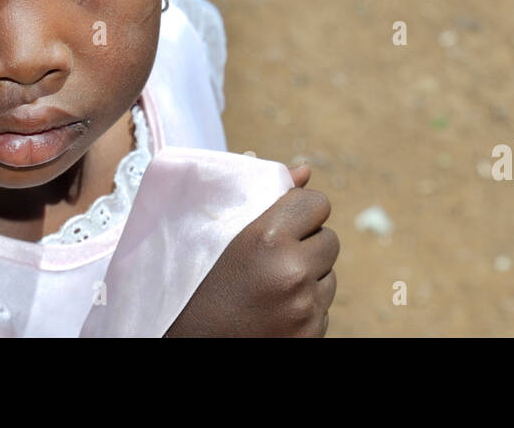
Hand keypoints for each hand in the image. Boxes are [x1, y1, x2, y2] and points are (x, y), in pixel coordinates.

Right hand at [165, 162, 338, 336]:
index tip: (283, 222)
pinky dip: (304, 308)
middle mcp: (291, 273)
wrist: (184, 345)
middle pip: (328, 240)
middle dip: (306, 245)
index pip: (318, 204)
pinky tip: (271, 311)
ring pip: (328, 277)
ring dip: (307, 278)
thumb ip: (264, 194)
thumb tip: (305, 169)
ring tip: (268, 286)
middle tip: (272, 258)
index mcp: (266, 239)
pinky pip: (322, 310)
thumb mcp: (215, 232)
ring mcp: (303, 310)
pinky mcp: (309, 337)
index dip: (301, 210)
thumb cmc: (191, 284)